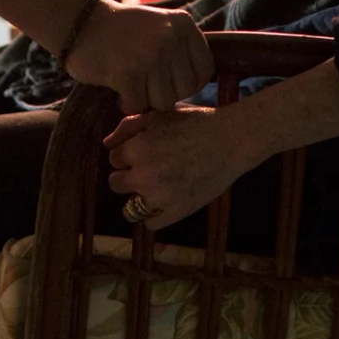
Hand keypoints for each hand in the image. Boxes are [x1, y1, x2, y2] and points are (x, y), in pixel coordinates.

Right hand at [63, 0, 213, 113]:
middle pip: (185, 89)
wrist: (77, 21)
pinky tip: (118, 89)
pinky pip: (139, 105)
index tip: (169, 81)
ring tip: (132, 84)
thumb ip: (180, 47)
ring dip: (146, 99)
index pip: (205, 69)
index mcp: (183, 24)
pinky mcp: (128, 72)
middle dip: (165, 92)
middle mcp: (170, 37)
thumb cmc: (119, 30)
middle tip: (145, 82)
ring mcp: (150, 55)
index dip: (189, 83)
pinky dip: (127, 103)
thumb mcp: (159, 26)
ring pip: (164, 101)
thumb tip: (198, 84)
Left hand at [105, 107, 256, 228]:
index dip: (129, 153)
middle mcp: (143, 175)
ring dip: (138, 198)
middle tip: (150, 169)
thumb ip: (129, 126)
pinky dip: (154, 215)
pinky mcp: (176, 211)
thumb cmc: (197, 122)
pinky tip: (164, 202)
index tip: (146, 151)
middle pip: (115, 183)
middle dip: (129, 175)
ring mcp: (159, 197)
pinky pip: (150, 223)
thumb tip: (107, 144)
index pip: (114, 158)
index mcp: (137, 149)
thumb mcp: (160, 115)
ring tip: (156, 188)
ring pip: (130, 208)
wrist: (232, 140)